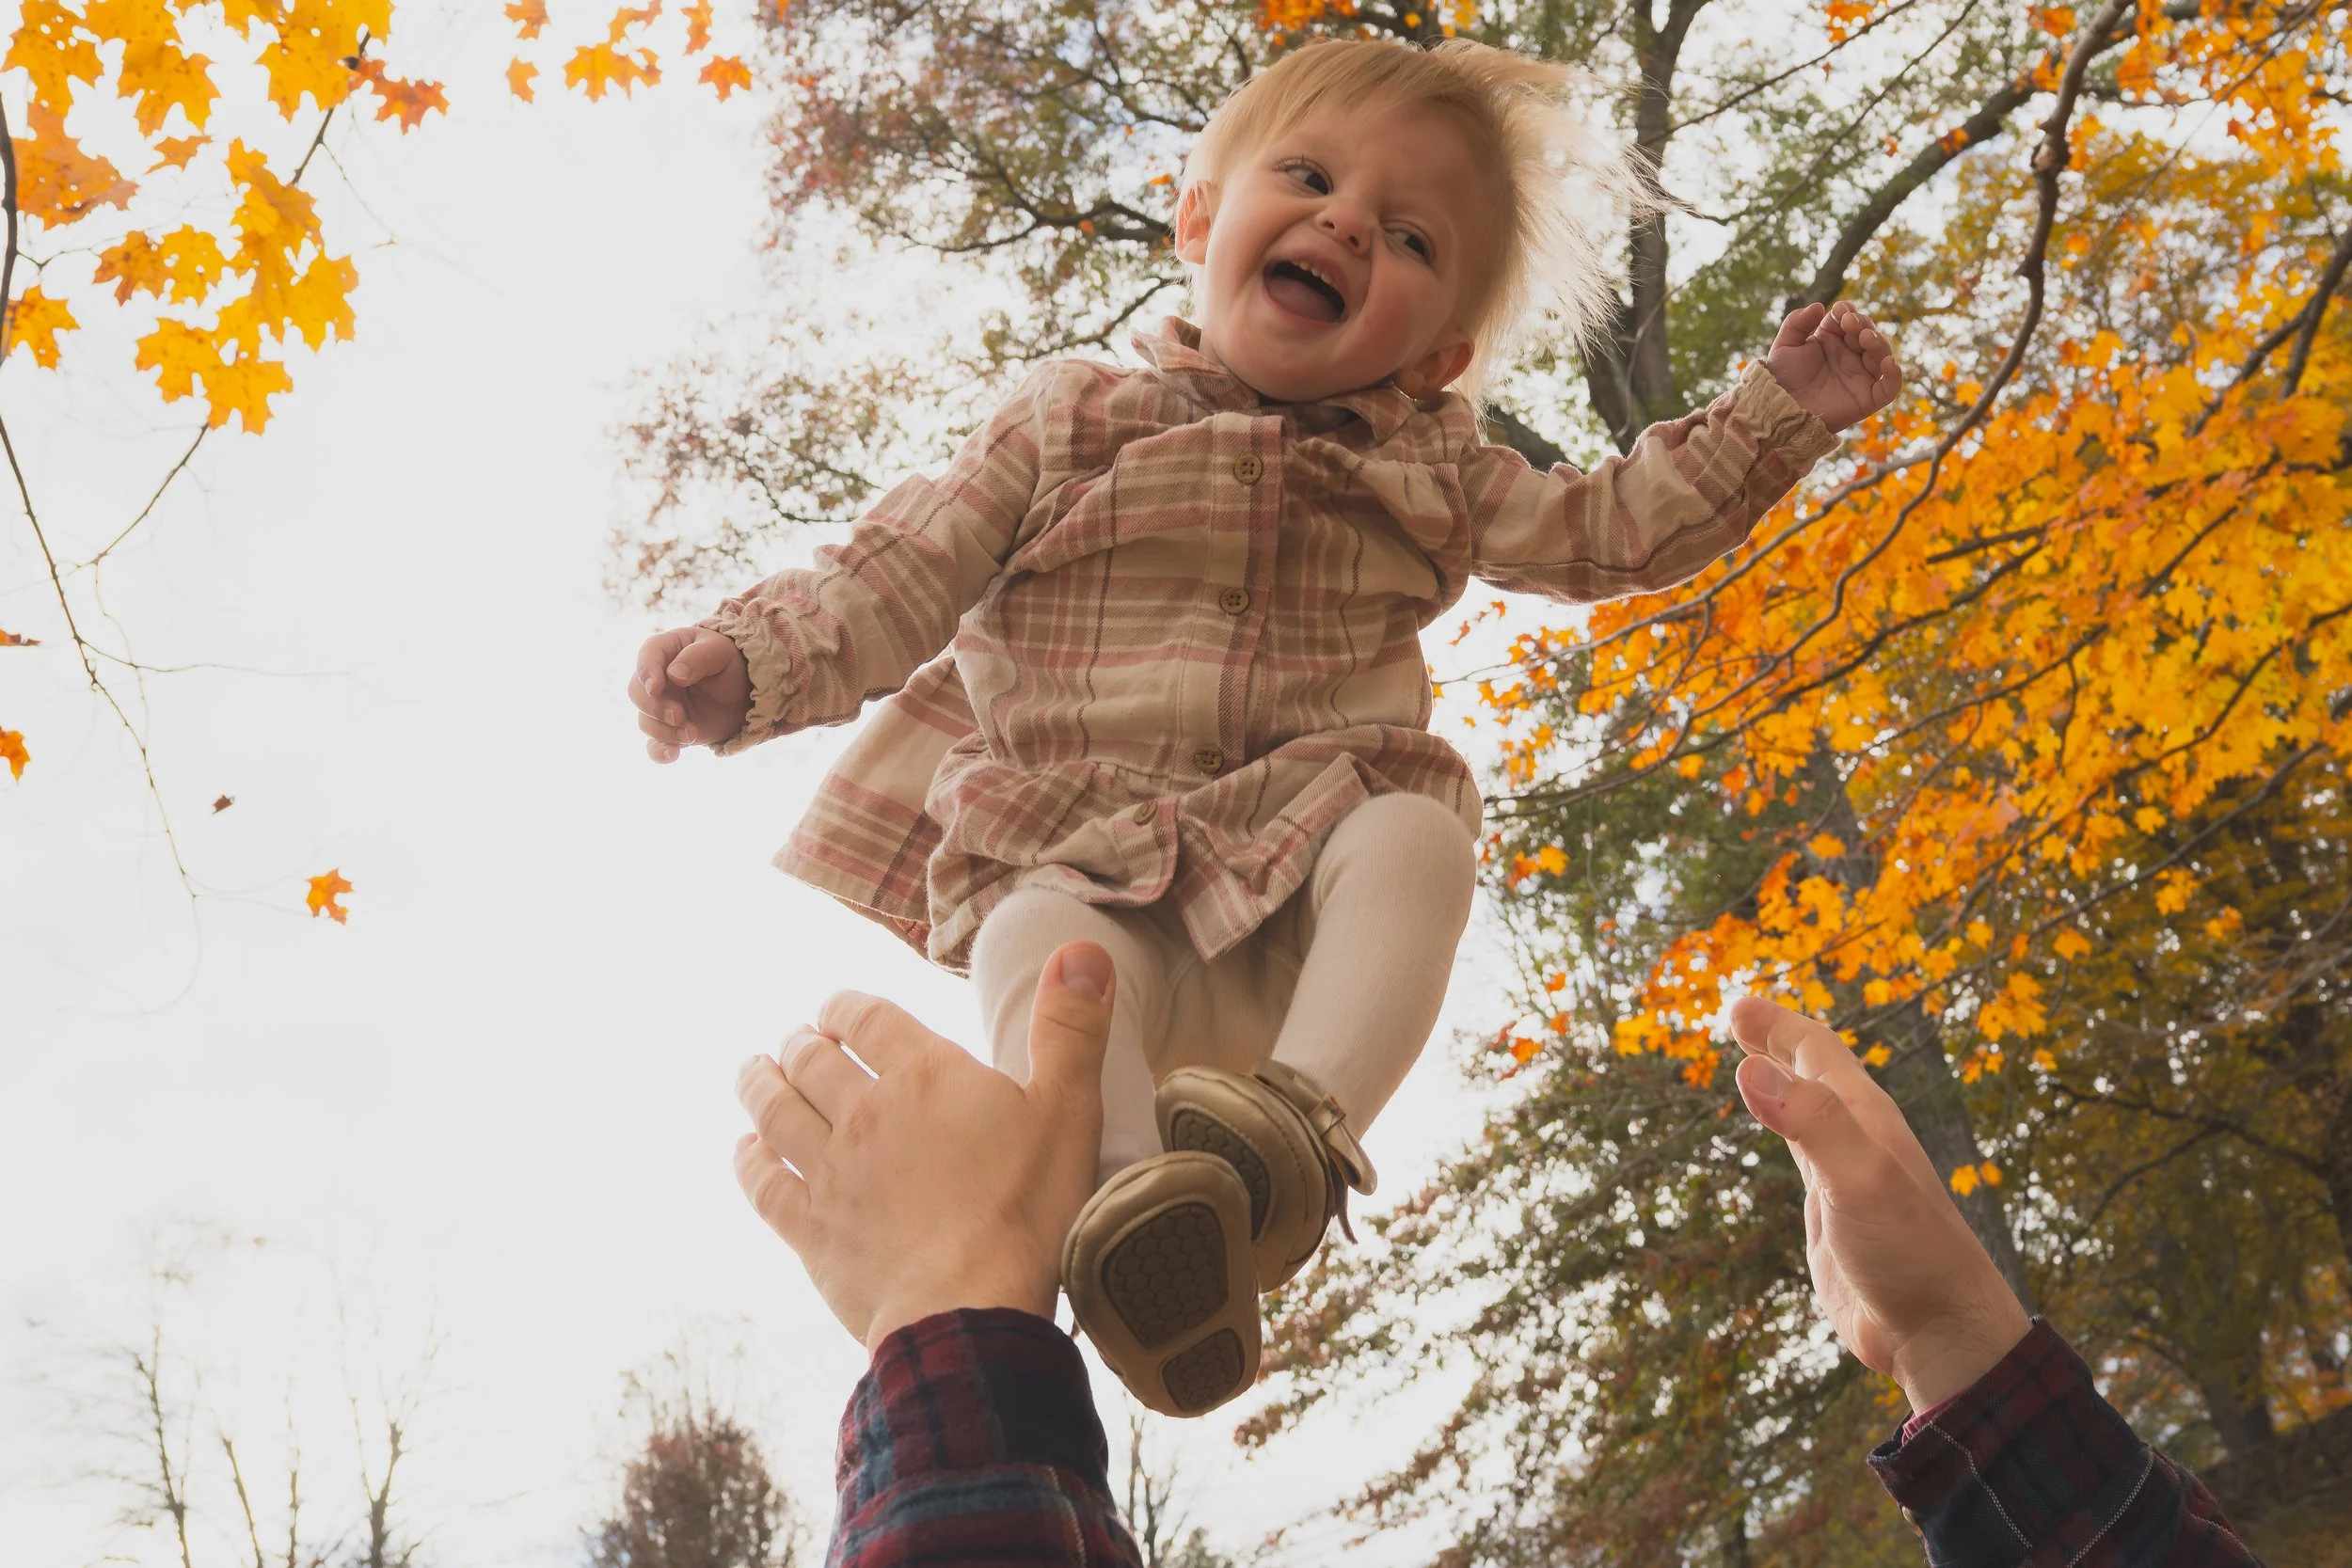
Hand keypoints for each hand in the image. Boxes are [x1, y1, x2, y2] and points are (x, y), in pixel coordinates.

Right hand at [628, 626, 750, 762]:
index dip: (647, 672)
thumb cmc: (728, 662)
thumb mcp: (719, 652)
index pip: (647, 656)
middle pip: (637, 692)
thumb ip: (697, 658)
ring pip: (645, 721)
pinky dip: (659, 752)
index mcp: (665, 651)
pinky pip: (654, 744)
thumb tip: (674, 675)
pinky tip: (673, 754)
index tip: (655, 688)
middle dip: (656, 707)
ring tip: (692, 733)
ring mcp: (660, 706)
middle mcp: (657, 679)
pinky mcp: (669, 729)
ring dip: (665, 731)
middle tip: (679, 715)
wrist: (743, 690)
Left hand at [732, 943, 1115, 1349]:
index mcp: (925, 1076)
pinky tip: (745, 1150)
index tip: (834, 1009)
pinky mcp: (812, 1231)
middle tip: (796, 1040)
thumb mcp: (1069, 1110)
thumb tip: (1081, 951)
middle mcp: (866, 1113)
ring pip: (777, 1113)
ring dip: (760, 1086)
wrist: (970, 1308)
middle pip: (814, 1063)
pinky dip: (749, 1162)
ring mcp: (831, 1173)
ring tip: (752, 1071)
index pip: (867, 1019)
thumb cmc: (1027, 1210)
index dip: (845, 1008)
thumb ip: (1071, 1029)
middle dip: (802, 1044)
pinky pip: (765, 1186)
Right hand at [1730, 996, 2029, 1411]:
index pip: (1817, 1051)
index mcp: (1866, 1118)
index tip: (1737, 1007)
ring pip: (1808, 1112)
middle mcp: (1857, 1139)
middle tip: (1738, 1016)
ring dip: (1779, 1083)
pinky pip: (1805, 1155)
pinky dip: (1784, 1131)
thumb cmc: (1909, 1253)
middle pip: (1814, 1074)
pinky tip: (1782, 1137)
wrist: (1939, 1330)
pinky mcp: (1835, 1215)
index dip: (1777, 1025)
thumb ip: (1810, 1121)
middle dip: (1776, 1042)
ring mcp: (1847, 1176)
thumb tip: (1750, 1068)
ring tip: (1752, 1066)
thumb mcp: (1859, 1179)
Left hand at [1760, 300, 1903, 431]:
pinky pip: (1890, 387)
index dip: (1848, 312)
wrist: (1779, 410)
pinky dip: (1895, 375)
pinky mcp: (1867, 398)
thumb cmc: (1782, 379)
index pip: (1849, 319)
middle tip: (1850, 323)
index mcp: (1832, 341)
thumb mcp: (1784, 346)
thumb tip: (1819, 306)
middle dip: (1862, 324)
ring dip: (1878, 342)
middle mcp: (1850, 356)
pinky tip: (1890, 363)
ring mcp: (1860, 376)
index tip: (1840, 311)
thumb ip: (1797, 323)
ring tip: (1865, 338)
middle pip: (1868, 332)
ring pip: (1882, 354)